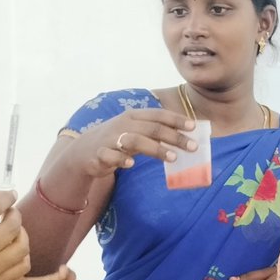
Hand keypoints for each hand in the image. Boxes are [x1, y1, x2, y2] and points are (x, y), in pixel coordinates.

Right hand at [0, 191, 31, 279]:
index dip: (5, 197)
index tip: (9, 194)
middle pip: (11, 228)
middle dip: (15, 214)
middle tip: (9, 211)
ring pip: (21, 249)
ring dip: (21, 233)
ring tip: (12, 230)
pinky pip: (21, 268)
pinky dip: (22, 255)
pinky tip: (12, 248)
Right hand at [63, 109, 196, 177]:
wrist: (85, 150)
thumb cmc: (118, 140)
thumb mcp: (136, 132)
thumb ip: (156, 133)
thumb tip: (186, 138)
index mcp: (134, 116)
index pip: (158, 115)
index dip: (176, 120)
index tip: (194, 127)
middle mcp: (124, 124)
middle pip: (152, 129)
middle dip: (174, 137)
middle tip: (192, 147)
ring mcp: (111, 138)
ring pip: (135, 141)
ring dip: (155, 149)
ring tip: (173, 158)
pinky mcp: (100, 154)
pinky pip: (111, 155)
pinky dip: (121, 159)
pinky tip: (131, 164)